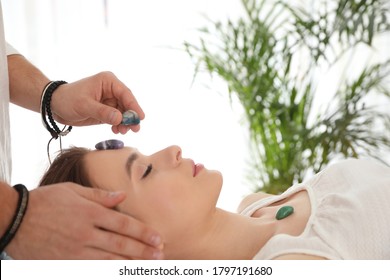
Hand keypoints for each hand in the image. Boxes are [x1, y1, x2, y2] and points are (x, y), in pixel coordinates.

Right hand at [6, 183, 162, 259]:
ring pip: (109, 259)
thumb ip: (100, 195)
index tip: (158, 238)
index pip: (123, 224)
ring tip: (148, 267)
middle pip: (121, 244)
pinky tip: (120, 272)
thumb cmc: (45, 201)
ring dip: (131, 263)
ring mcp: (75, 250)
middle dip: (143, 251)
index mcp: (89, 213)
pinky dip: (107, 271)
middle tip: (160, 255)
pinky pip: (91, 270)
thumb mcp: (72, 190)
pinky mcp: (65, 263)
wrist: (14, 219)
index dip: (143, 232)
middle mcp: (85, 233)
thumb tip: (123, 196)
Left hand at [50, 72, 144, 133]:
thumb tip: (119, 118)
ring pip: (123, 113)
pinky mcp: (106, 111)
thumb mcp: (84, 105)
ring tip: (123, 132)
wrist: (54, 106)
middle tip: (135, 129)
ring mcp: (110, 101)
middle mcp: (111, 90)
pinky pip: (117, 118)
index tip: (140, 118)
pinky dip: (118, 125)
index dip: (134, 106)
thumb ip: (103, 112)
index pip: (125, 93)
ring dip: (125, 123)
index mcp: (108, 81)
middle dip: (131, 117)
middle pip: (127, 104)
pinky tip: (116, 131)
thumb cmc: (67, 100)